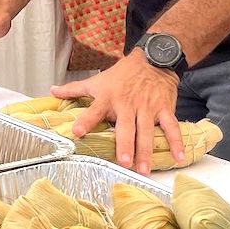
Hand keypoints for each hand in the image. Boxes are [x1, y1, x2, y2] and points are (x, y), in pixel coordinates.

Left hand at [51, 49, 185, 174]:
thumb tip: (52, 91)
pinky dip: (176, 142)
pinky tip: (178, 158)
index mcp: (108, 97)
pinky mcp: (164, 108)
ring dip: (146, 150)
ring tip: (144, 168)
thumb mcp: (97, 80)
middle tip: (123, 162)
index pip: (94, 110)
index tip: (77, 133)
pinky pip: (171, 127)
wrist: (153, 60)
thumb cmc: (122, 74)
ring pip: (147, 130)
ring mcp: (147, 107)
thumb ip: (75, 89)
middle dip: (125, 144)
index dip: (85, 121)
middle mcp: (127, 103)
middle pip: (125, 126)